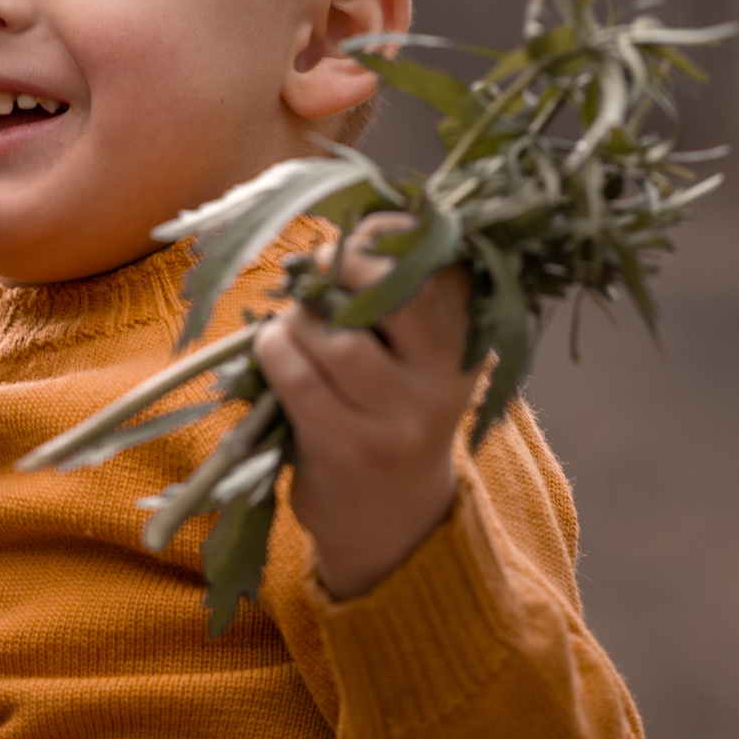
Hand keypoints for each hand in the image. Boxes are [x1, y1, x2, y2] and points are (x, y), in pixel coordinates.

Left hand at [255, 216, 472, 600]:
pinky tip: (272, 350)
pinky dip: (273, 350)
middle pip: (397, 289)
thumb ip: (405, 295)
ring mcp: (398, 416)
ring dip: (299, 316)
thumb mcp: (423, 356)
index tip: (358, 230)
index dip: (391, 231)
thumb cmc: (393, 414)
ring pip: (336, 335)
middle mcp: (443, 376)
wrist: (394, 520)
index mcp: (467, 341)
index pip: (442, 262)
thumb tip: (356, 218)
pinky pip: (297, 377)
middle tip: (319, 266)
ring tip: (293, 324)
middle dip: (345, 262)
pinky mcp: (348, 446)